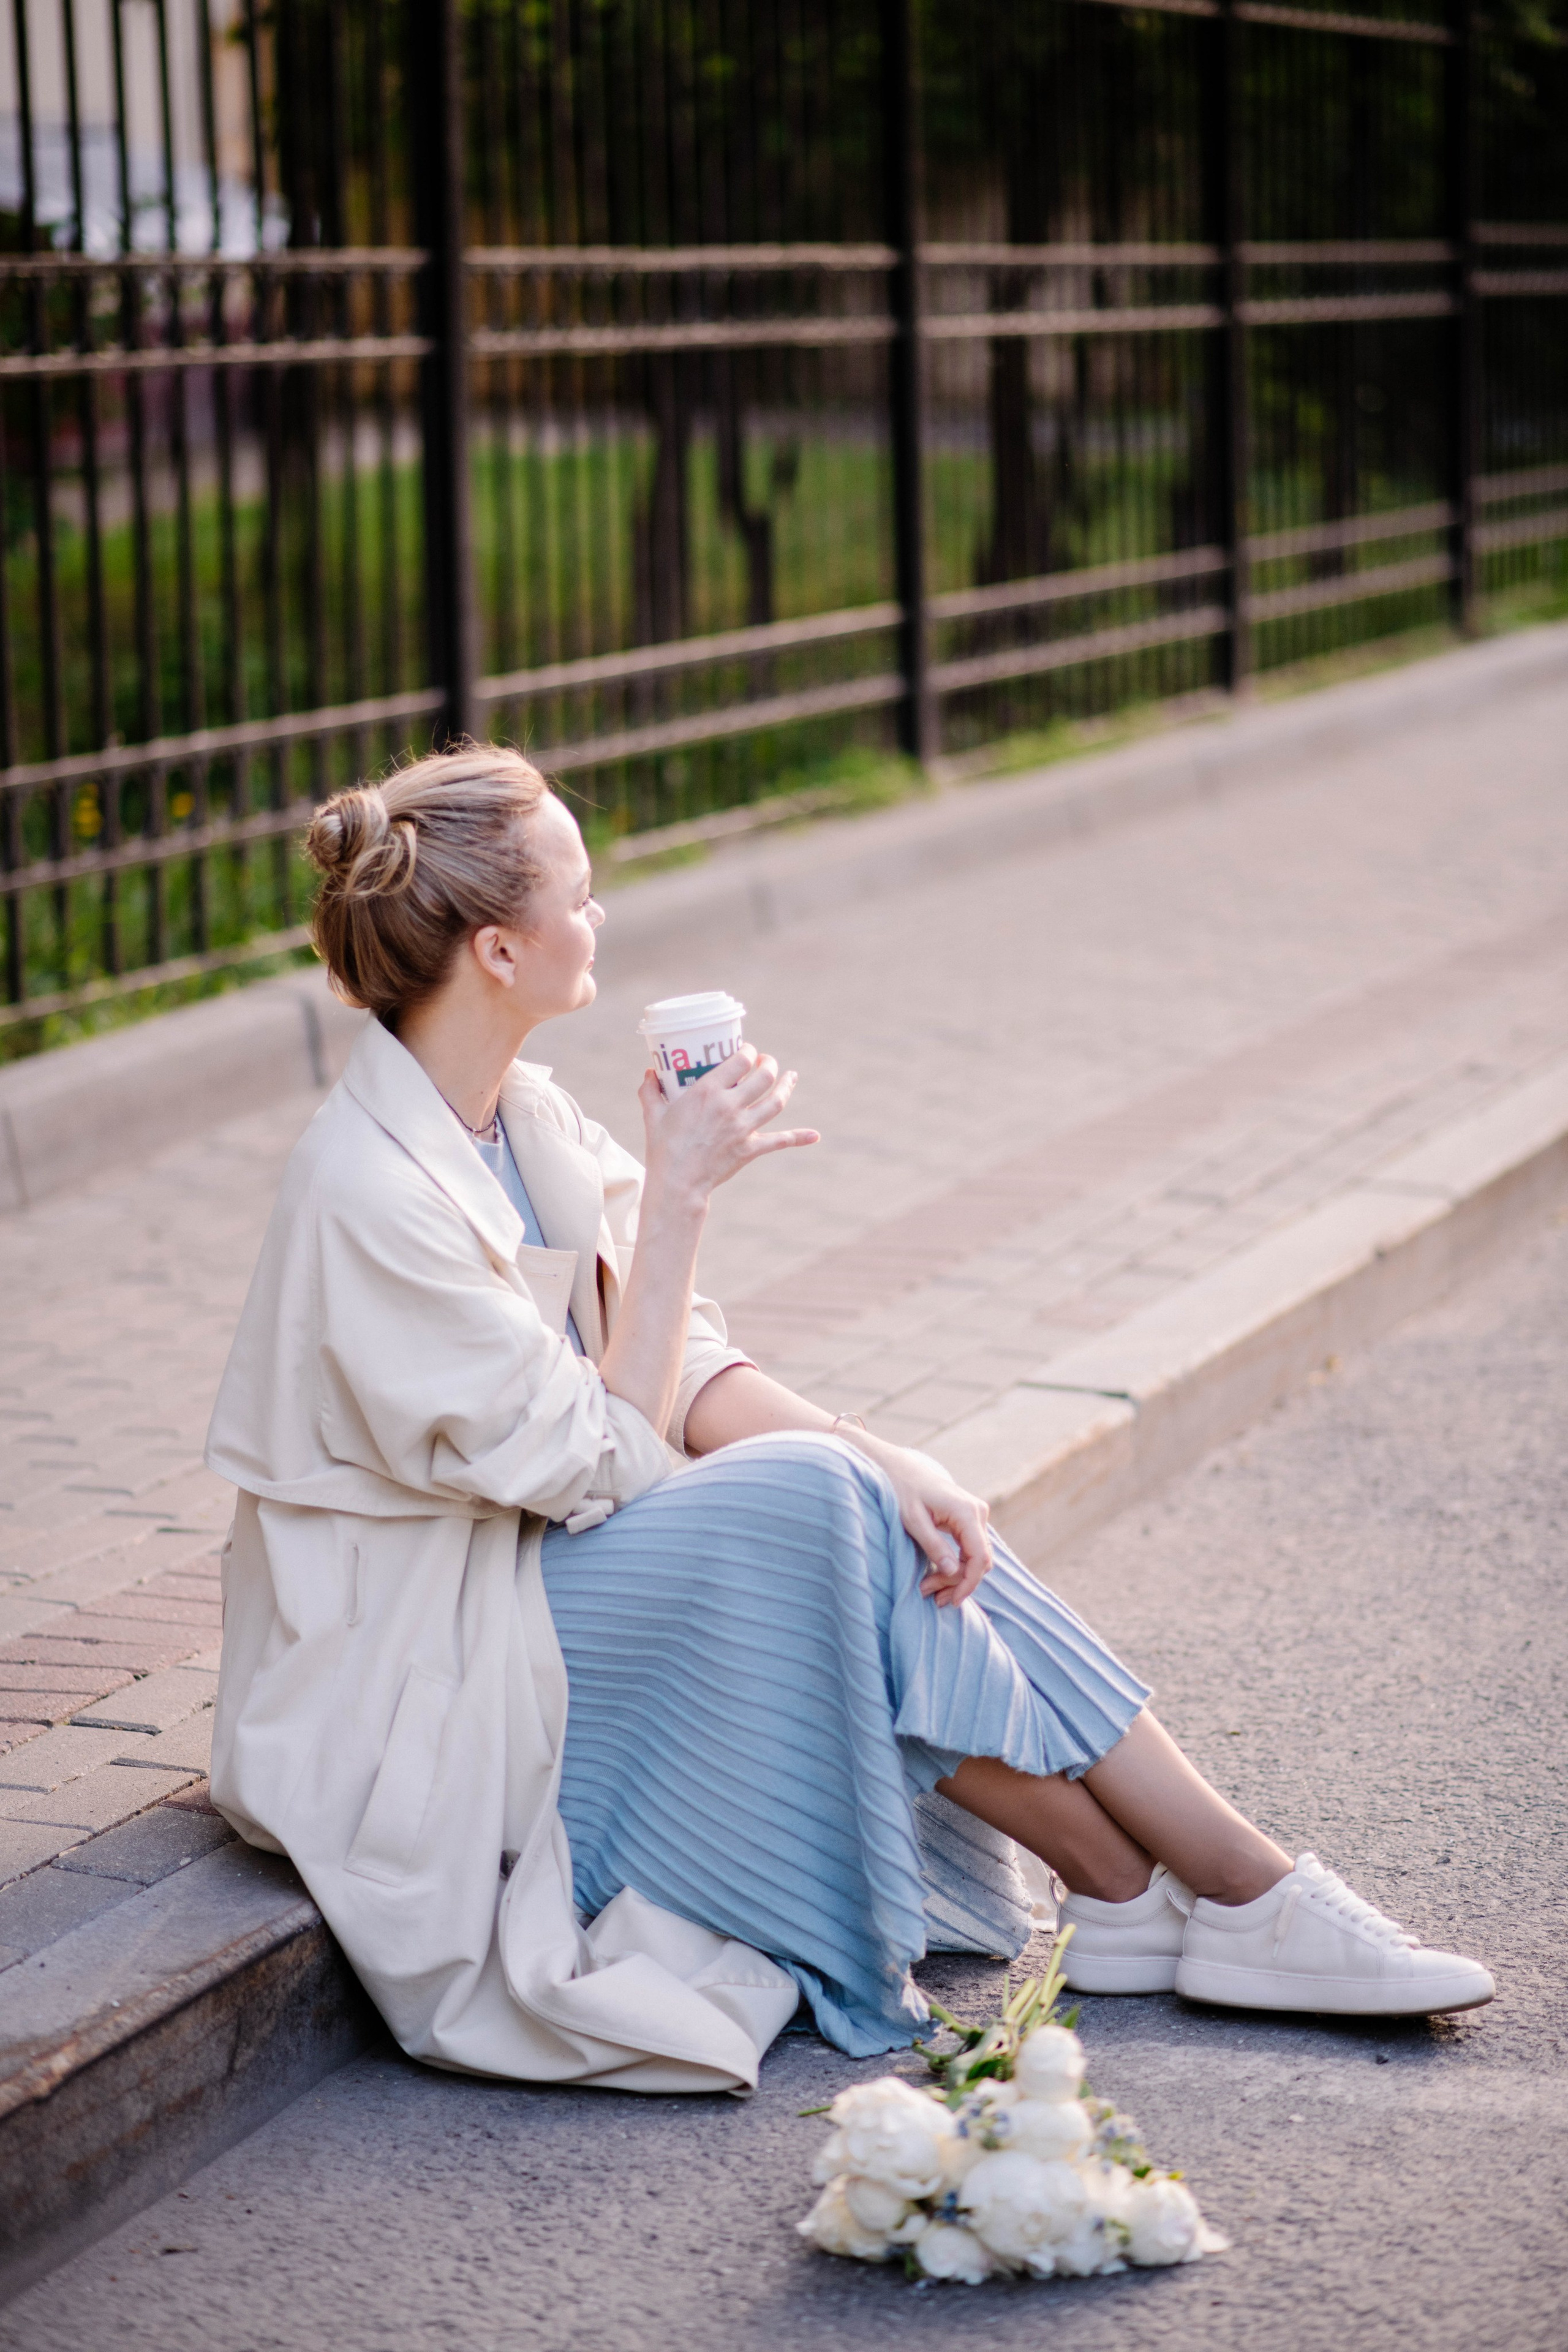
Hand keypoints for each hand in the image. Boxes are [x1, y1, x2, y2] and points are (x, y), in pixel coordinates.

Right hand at [638, 1044, 817, 1212]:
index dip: (749, 1050)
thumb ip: (650, 1090)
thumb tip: (650, 1072)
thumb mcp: (653, 1114)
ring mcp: (743, 1128)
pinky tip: (814, 1135)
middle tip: (766, 1062)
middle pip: (764, 1076)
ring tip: (790, 1077)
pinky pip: (780, 1141)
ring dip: (787, 1087)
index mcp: (708, 1091)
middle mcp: (730, 1106)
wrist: (678, 1183)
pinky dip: (799, 1138)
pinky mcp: (750, 1149)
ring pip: (776, 1102)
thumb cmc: (663, 1147)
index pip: (741, 1059)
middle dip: (770, 1064)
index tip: (747, 1050)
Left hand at [862, 1440, 993, 1606]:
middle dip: (958, 1582)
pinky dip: (957, 1565)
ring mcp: (976, 1515)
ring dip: (956, 1576)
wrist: (899, 1468)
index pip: (979, 1557)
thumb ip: (934, 1545)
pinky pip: (970, 1549)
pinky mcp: (969, 1519)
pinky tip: (938, 1576)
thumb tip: (953, 1572)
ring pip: (976, 1557)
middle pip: (980, 1560)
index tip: (952, 1600)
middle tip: (930, 1595)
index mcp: (966, 1512)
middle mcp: (978, 1512)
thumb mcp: (912, 1520)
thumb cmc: (901, 1490)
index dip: (969, 1583)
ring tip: (930, 1589)